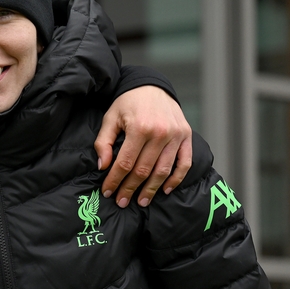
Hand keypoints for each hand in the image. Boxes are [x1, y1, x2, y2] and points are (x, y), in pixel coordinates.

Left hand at [94, 86, 191, 207]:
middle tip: (121, 202)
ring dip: (152, 189)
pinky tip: (165, 190)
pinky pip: (184, 163)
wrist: (152, 86)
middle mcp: (160, 133)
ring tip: (141, 201)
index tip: (107, 192)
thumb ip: (104, 142)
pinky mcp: (187, 136)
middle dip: (130, 189)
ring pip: (163, 171)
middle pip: (144, 170)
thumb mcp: (110, 118)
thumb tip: (103, 166)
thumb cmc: (128, 103)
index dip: (115, 180)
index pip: (125, 163)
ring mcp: (176, 135)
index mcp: (139, 127)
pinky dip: (176, 179)